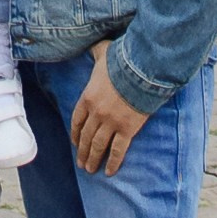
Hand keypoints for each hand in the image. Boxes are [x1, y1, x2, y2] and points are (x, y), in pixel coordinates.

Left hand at [70, 46, 148, 176]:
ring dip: (93, 159)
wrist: (140, 72)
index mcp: (87, 97)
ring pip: (98, 146)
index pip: (77, 120)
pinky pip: (117, 151)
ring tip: (90, 169)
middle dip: (83, 151)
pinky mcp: (127, 130)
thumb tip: (93, 45)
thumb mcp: (103, 53)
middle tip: (82, 163)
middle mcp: (96, 113)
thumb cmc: (122, 61)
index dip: (75, 133)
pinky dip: (113, 162)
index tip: (75, 142)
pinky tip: (109, 172)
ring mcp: (111, 123)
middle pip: (86, 136)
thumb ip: (96, 52)